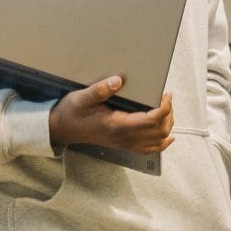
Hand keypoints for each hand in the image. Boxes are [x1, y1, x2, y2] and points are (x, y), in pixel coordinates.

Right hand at [49, 79, 173, 153]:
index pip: (152, 120)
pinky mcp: (122, 144)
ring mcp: (123, 143)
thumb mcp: (82, 97)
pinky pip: (147, 149)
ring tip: (167, 111)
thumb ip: (100, 90)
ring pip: (156, 142)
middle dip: (168, 115)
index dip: (164, 108)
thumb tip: (118, 80)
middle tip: (167, 98)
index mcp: (118, 125)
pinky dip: (161, 144)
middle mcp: (123, 138)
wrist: (61, 129)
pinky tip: (167, 137)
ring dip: (166, 127)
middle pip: (158, 132)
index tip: (166, 94)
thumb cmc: (72, 112)